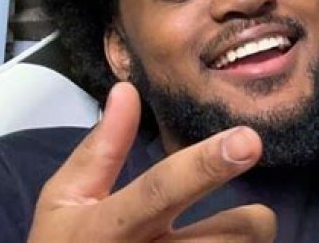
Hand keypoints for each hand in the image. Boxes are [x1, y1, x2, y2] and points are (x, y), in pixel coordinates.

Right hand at [28, 82, 275, 241]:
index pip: (162, 191)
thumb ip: (100, 149)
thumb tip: (127, 90)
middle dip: (253, 221)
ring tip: (225, 240)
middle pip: (229, 236)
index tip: (248, 139)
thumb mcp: (65, 201)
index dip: (206, 165)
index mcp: (110, 228)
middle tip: (249, 219)